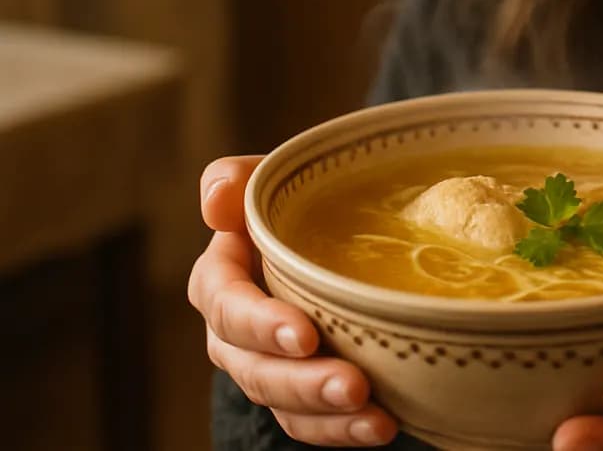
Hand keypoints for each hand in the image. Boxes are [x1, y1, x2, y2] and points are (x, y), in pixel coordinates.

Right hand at [188, 157, 399, 446]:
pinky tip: (381, 427)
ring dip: (327, 415)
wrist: (339, 230)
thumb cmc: (300, 202)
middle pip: (255, 367)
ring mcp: (265, 367)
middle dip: (303, 381)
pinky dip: (342, 431)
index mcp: (222, 277)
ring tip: (377, 418)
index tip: (305, 334)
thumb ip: (235, 180)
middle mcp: (234, 331)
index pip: (225, 304)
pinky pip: (310, 423)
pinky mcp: (297, 394)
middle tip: (354, 384)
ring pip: (283, 402)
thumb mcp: (269, 180)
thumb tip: (217, 199)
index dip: (260, 323)